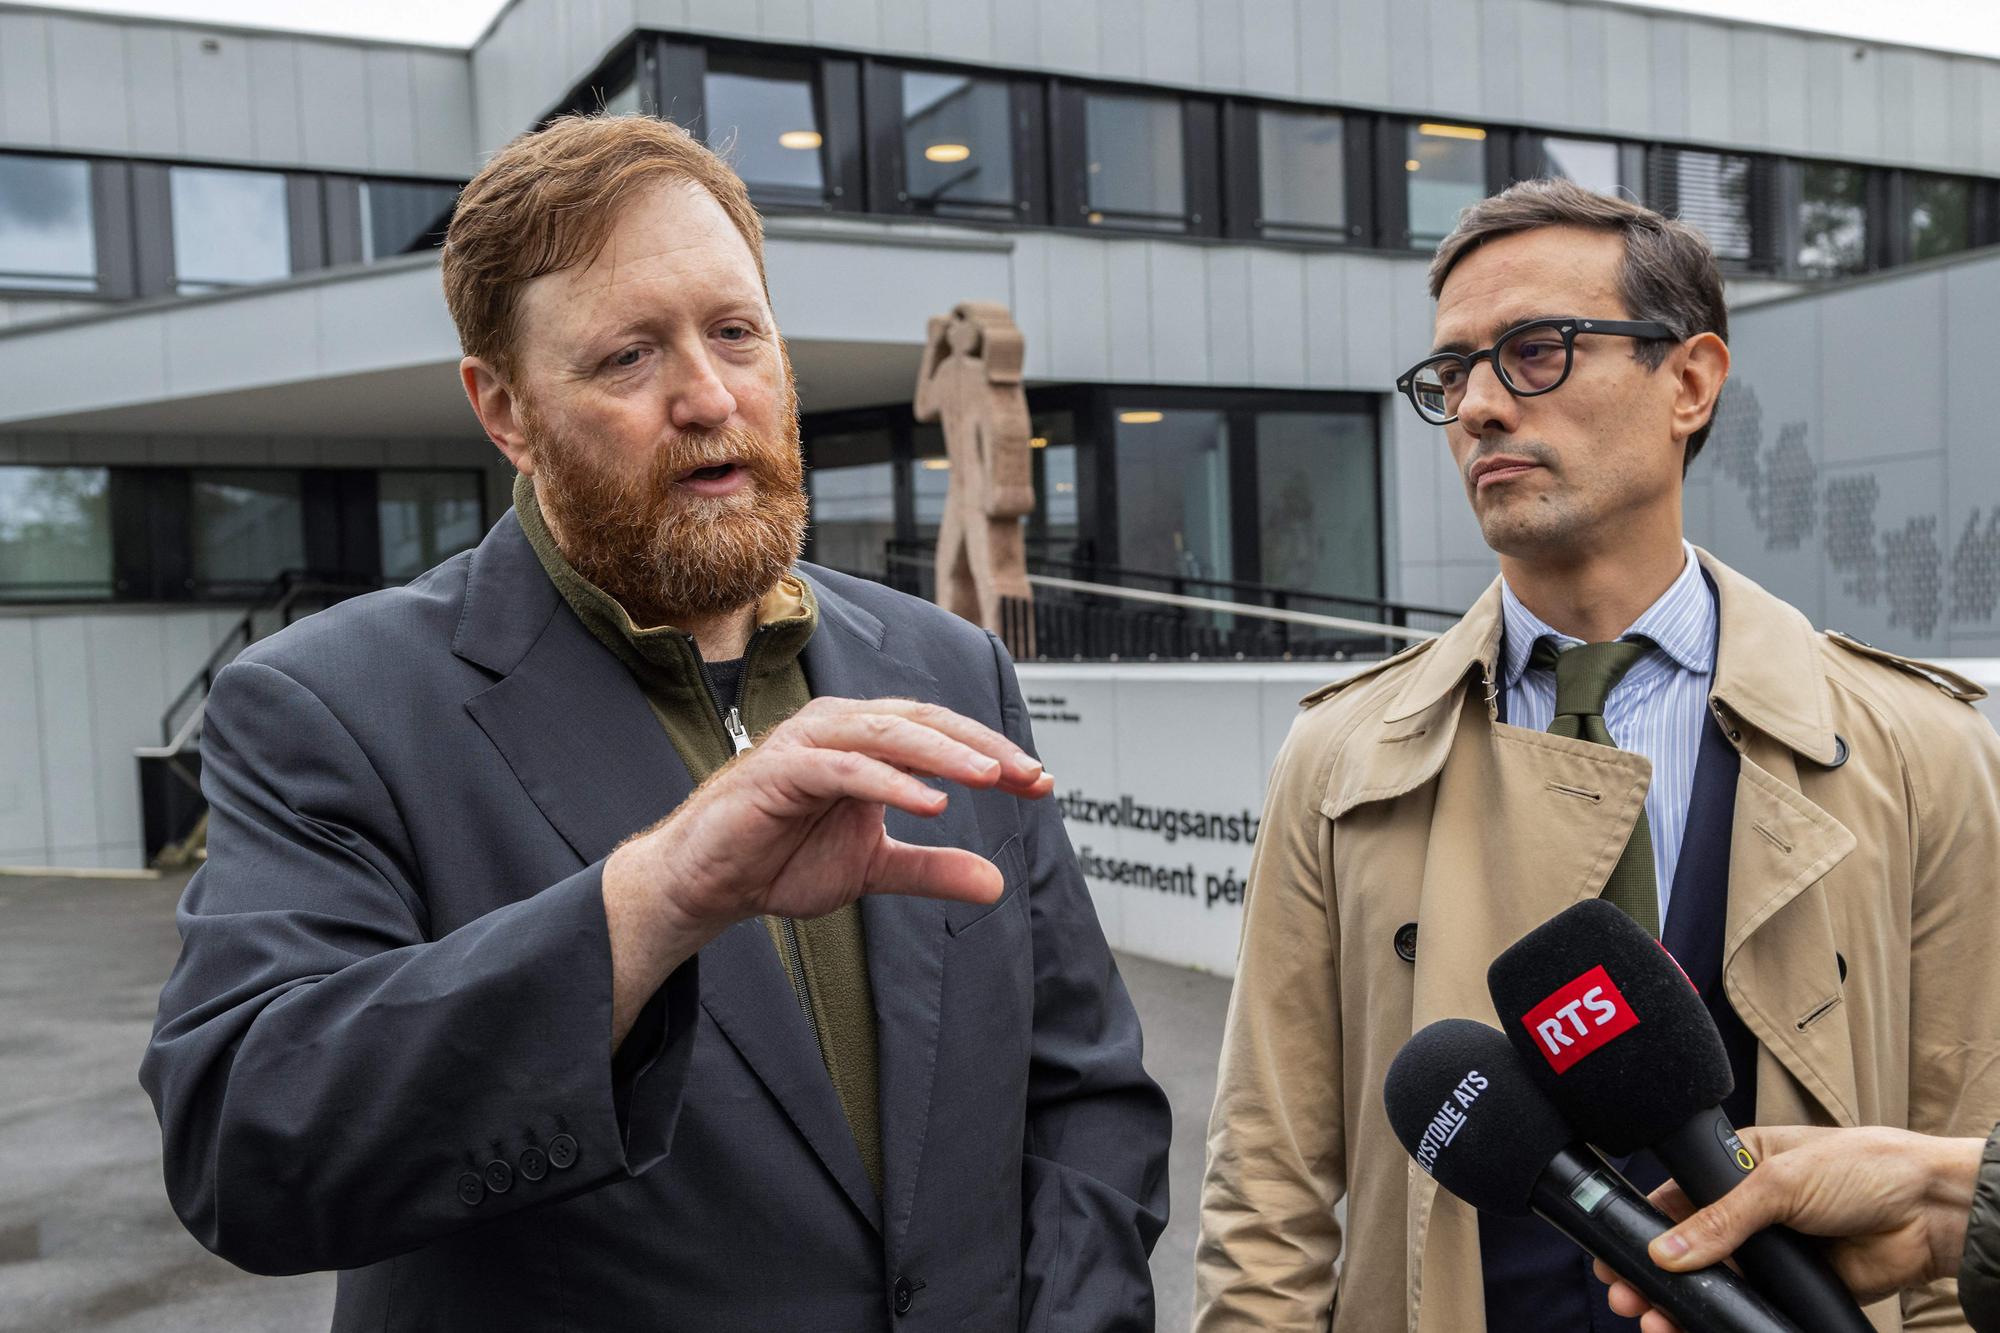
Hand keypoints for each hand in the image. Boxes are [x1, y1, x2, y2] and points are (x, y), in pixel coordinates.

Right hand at [601, 698, 1051, 1041]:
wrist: (709, 884)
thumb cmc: (782, 861)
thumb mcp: (873, 868)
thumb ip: (931, 869)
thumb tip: (996, 883)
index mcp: (866, 740)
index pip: (941, 733)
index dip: (993, 753)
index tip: (1042, 783)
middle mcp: (840, 727)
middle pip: (923, 721)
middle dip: (981, 748)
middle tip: (1029, 776)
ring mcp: (808, 742)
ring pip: (888, 733)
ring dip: (944, 754)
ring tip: (991, 778)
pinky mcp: (780, 769)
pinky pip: (845, 768)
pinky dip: (890, 783)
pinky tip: (929, 804)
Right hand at [1591, 1125, 1984, 1331]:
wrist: (1930, 1215)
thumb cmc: (1865, 1169)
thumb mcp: (1779, 1183)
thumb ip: (1720, 1221)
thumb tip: (1665, 1253)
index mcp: (1739, 1164)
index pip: (1676, 1194)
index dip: (1642, 1224)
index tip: (1612, 1250)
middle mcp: (1749, 1208)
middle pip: (1687, 1246)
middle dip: (1651, 1273)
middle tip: (1625, 1296)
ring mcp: (1770, 1251)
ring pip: (1713, 1282)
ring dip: (1680, 1302)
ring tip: (1653, 1322)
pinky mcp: (1792, 1286)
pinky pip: (1747, 1308)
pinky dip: (1719, 1320)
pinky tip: (1693, 1329)